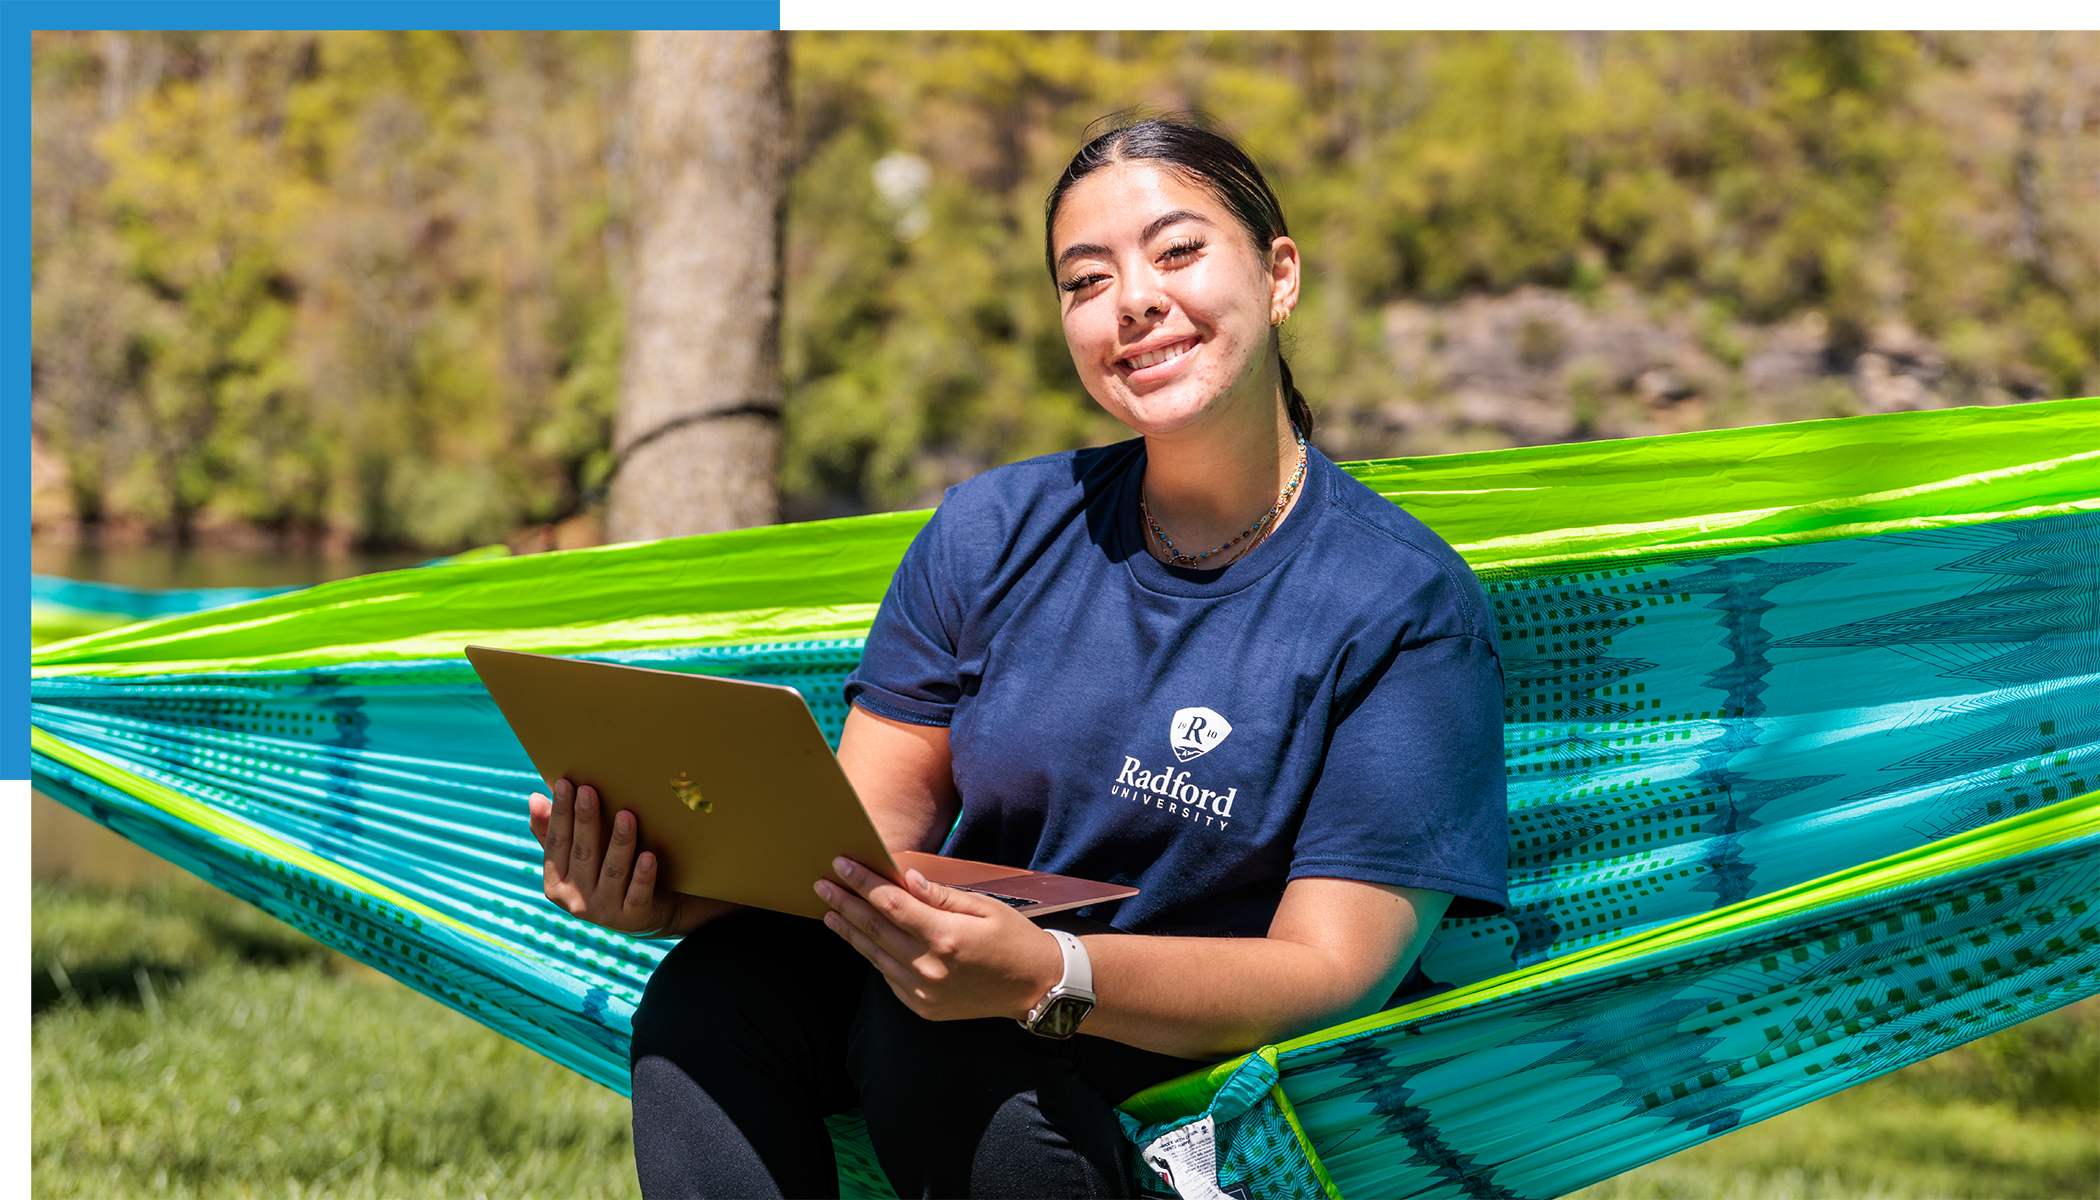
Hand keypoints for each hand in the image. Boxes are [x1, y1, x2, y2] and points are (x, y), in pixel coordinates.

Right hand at [528, 778, 677, 935]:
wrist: (650, 912)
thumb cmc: (609, 874)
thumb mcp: (580, 857)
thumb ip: (554, 832)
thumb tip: (535, 798)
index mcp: (556, 883)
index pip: (556, 843)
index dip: (559, 813)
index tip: (564, 783)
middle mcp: (575, 901)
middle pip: (582, 854)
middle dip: (585, 820)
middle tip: (590, 790)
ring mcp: (605, 912)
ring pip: (613, 872)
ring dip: (619, 843)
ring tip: (626, 815)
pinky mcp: (633, 919)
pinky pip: (638, 895)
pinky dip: (643, 876)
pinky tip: (649, 856)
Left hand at [816, 857, 1065, 1022]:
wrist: (1035, 987)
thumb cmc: (1013, 939)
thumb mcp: (984, 908)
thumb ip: (940, 895)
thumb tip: (905, 877)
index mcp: (946, 937)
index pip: (890, 904)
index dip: (863, 883)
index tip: (842, 865)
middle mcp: (930, 968)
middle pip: (875, 929)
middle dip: (845, 903)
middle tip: (822, 884)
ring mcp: (924, 992)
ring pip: (875, 955)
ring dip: (850, 931)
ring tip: (830, 911)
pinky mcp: (923, 1008)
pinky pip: (889, 977)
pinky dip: (873, 955)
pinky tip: (862, 938)